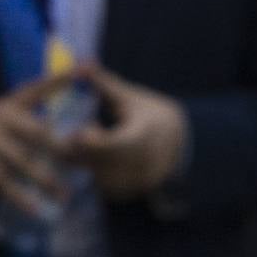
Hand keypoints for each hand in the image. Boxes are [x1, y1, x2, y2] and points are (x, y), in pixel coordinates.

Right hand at [0, 72, 73, 220]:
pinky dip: (21, 198)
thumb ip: (22, 114)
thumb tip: (54, 121)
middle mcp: (2, 119)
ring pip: (26, 162)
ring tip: (65, 194)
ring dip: (46, 180)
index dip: (59, 79)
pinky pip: (6, 183)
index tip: (82, 69)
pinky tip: (36, 209)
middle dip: (62, 147)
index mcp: (9, 104)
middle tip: (85, 159)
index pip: (37, 88)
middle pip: (39, 133)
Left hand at [63, 63, 189, 200]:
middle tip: (75, 134)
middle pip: (96, 162)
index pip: (111, 145)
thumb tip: (81, 64)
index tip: (79, 130)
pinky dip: (96, 171)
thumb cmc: (151, 115)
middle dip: (80, 148)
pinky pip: (99, 184)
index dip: (91, 140)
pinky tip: (102, 157)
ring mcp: (133, 182)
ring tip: (94, 142)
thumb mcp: (130, 97)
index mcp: (142, 138)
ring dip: (86, 160)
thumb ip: (103, 84)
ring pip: (94, 174)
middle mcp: (139, 164)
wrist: (181, 144)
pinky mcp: (126, 193)